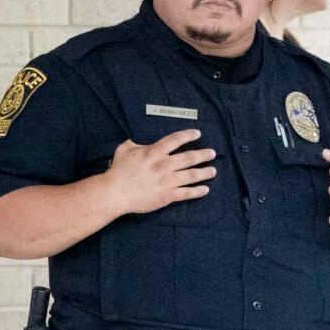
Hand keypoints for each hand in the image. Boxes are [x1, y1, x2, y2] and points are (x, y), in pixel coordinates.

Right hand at [95, 129, 215, 215]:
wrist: (116, 193)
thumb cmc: (118, 170)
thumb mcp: (124, 149)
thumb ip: (134, 143)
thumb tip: (137, 142)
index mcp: (154, 152)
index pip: (176, 140)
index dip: (188, 135)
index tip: (198, 133)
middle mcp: (164, 165)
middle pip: (189, 158)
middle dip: (203, 154)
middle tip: (212, 153)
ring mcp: (167, 181)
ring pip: (192, 175)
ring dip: (205, 172)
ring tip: (213, 171)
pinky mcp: (167, 196)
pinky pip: (187, 193)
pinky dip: (198, 191)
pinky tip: (205, 189)